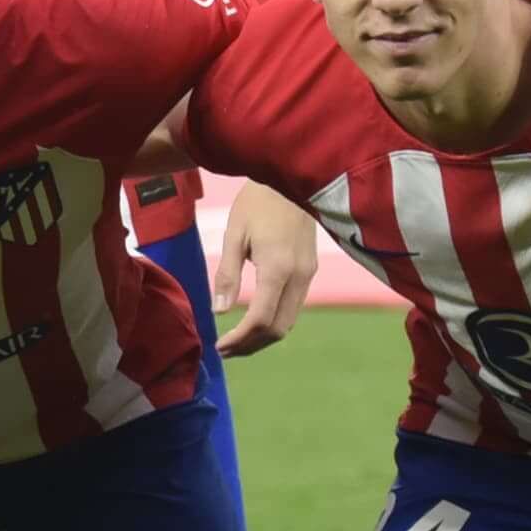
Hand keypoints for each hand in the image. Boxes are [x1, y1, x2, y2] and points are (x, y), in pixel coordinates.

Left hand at [214, 181, 319, 357]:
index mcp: (279, 268)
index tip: (219, 346)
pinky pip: (294, 307)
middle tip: (225, 351)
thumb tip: (219, 311)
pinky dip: (274, 321)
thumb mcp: (234, 235)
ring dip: (263, 337)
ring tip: (236, 341)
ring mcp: (309, 274)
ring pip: (289, 321)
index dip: (239, 338)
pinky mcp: (311, 270)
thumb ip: (228, 275)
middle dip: (251, 345)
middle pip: (278, 328)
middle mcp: (300, 276)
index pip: (261, 318)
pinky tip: (254, 321)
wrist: (291, 180)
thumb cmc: (257, 203)